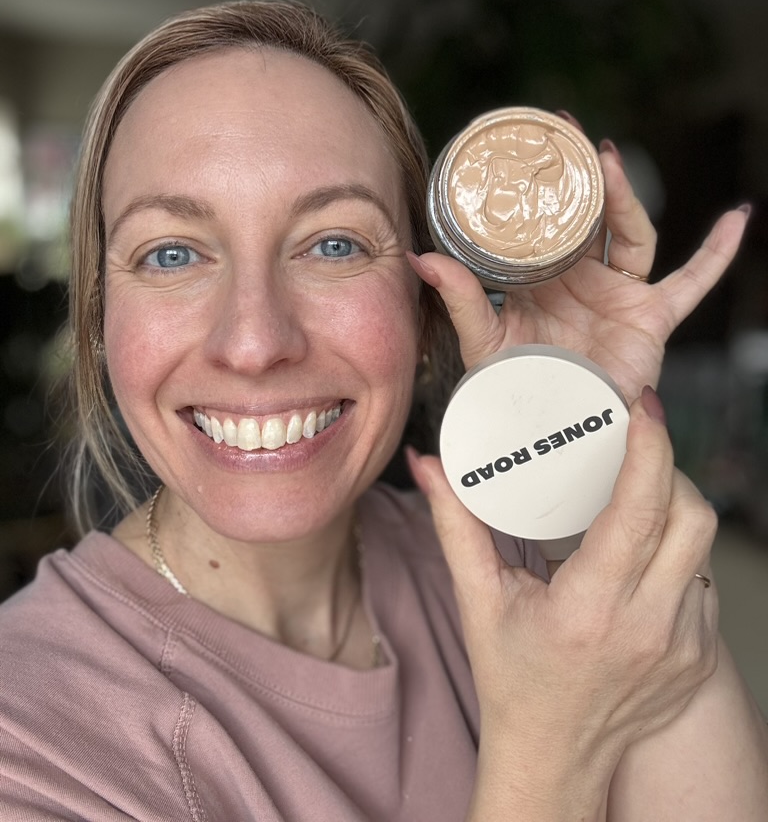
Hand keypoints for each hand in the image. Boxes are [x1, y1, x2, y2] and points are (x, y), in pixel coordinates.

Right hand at [406, 388, 719, 808]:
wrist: (554, 758)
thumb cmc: (511, 679)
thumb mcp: (478, 601)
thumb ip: (455, 525)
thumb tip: (427, 464)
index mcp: (589, 609)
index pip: (639, 512)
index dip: (649, 448)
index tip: (642, 406)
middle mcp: (647, 627)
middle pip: (690, 516)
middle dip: (668, 467)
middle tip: (634, 445)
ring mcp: (682, 645)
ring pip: (703, 545)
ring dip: (675, 507)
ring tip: (637, 492)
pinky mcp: (701, 657)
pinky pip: (705, 580)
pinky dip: (679, 553)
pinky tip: (643, 553)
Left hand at [409, 137, 747, 401]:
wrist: (556, 434)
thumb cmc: (514, 391)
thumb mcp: (483, 341)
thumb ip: (460, 299)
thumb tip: (423, 257)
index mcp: (537, 280)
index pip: (538, 223)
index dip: (533, 187)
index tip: (519, 145)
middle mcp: (578, 279)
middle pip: (586, 215)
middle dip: (579, 172)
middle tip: (563, 126)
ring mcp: (618, 294)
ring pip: (630, 232)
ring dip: (623, 196)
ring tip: (606, 159)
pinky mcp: (652, 318)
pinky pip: (692, 281)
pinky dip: (717, 253)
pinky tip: (738, 218)